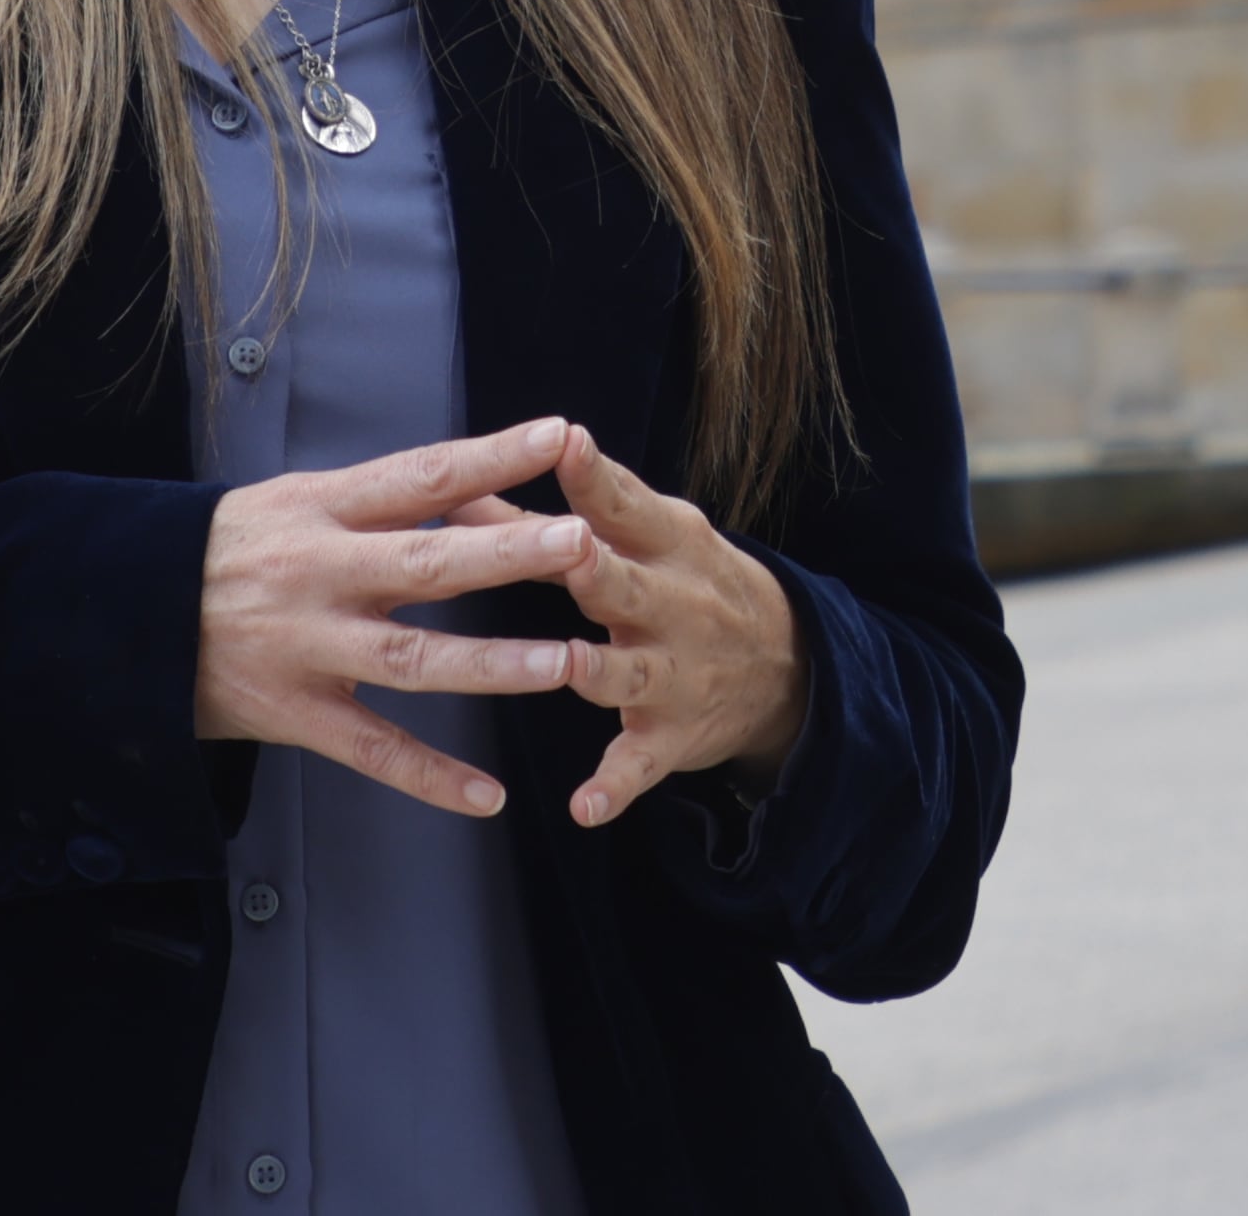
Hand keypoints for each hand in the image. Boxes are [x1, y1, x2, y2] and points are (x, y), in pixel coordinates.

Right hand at [196, 416, 592, 818]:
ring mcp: (308, 648)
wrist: (124, 611)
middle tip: (581, 544)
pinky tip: (488, 797)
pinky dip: (430, 778)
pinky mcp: (292, 714)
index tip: (560, 436)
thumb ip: (377, 502)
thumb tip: (475, 484)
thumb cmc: (230, 549)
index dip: (491, 456)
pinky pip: (372, 749)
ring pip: (412, 659)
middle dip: (507, 554)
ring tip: (563, 664)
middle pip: (427, 564)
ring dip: (491, 664)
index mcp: (323, 508)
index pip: (422, 475)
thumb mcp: (293, 501)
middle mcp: (321, 574)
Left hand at [554, 423, 807, 829]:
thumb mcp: (646, 537)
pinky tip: (584, 807)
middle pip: (628, 587)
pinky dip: (615, 787)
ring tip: (570, 666)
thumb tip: (462, 484)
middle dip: (598, 571)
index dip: (595, 476)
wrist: (785, 664)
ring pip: (631, 673)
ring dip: (602, 671)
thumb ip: (553, 518)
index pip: (626, 505)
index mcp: (665, 545)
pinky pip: (640, 765)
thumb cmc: (687, 579)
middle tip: (569, 552)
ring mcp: (674, 675)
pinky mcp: (670, 736)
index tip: (566, 440)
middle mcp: (673, 606)